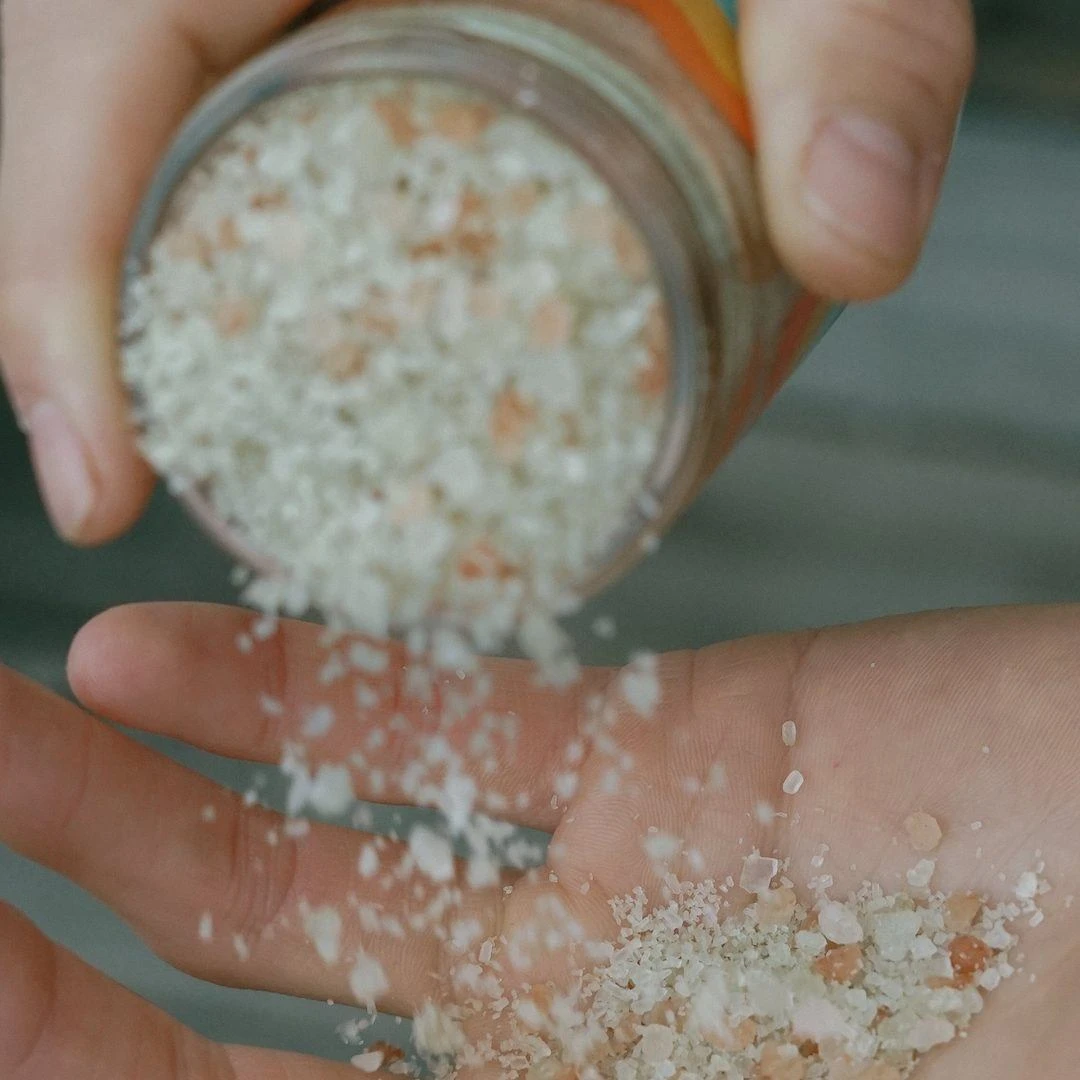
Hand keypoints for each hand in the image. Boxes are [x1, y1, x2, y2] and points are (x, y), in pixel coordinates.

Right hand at [0, 0, 974, 544]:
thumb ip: (850, 24)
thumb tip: (854, 246)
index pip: (90, 58)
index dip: (55, 286)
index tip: (95, 484)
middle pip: (102, 127)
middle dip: (99, 319)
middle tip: (141, 479)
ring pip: (165, 130)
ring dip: (165, 293)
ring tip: (220, 443)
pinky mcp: (342, 0)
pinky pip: (253, 115)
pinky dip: (250, 231)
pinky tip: (308, 332)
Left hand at [2, 602, 1076, 1077]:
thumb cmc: (1051, 1007)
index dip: (78, 1079)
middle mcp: (550, 1052)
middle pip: (224, 1016)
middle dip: (45, 941)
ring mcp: (596, 893)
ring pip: (300, 857)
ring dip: (121, 800)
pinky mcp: (661, 751)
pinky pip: (439, 716)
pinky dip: (286, 682)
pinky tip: (141, 647)